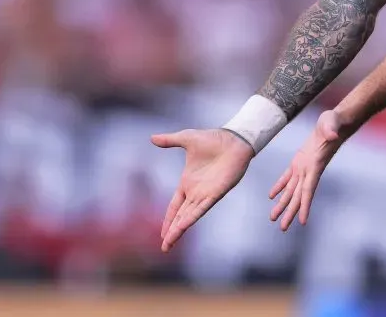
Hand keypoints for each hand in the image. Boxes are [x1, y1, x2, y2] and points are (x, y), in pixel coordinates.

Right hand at [151, 128, 254, 251]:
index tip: (162, 234)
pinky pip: (201, 208)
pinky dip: (191, 217)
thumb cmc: (213, 139)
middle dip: (172, 232)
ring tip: (169, 244)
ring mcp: (206, 194)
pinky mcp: (216, 192)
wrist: (234, 139)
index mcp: (187, 183)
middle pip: (180, 216)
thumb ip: (169, 141)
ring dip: (179, 229)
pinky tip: (183, 227)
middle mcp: (196, 192)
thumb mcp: (186, 138)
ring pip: (189, 216)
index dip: (168, 220)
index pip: (175, 206)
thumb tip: (151, 138)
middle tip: (164, 248)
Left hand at [268, 109, 347, 230]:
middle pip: (298, 196)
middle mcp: (309, 170)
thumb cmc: (334, 122)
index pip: (309, 189)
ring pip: (291, 189)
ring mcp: (304, 166)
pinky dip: (280, 186)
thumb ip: (331, 129)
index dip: (305, 206)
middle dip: (290, 212)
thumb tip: (332, 134)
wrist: (336, 121)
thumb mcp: (332, 123)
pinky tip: (272, 196)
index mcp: (315, 165)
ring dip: (283, 204)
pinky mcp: (299, 160)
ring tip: (274, 218)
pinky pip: (288, 177)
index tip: (302, 223)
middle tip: (282, 228)